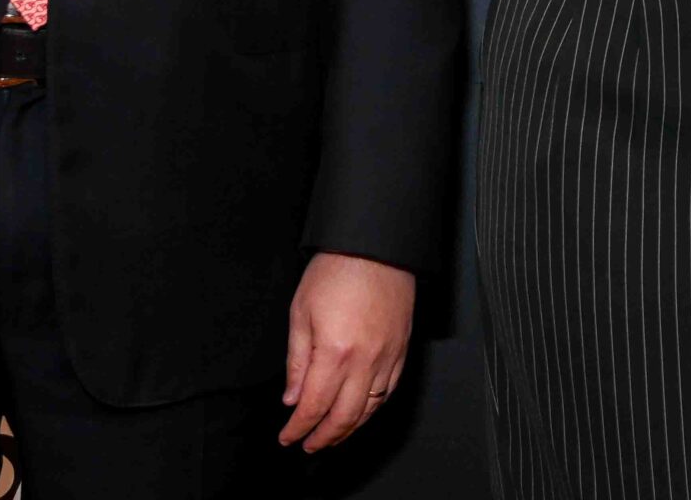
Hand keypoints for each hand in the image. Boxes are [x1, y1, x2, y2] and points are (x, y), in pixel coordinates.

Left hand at [278, 252, 415, 452]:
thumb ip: (297, 361)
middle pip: (344, 417)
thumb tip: (293, 397)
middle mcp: (365, 361)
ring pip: (370, 409)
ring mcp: (387, 357)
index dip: (298, 428)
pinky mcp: (402, 350)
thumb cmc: (337, 270)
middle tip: (308, 445)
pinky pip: (389, 391)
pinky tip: (361, 412)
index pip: (314, 406)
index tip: (288, 437)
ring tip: (331, 436)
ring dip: (348, 429)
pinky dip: (373, 409)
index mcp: (335, 352)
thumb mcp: (301, 312)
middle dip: (323, 438)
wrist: (376, 246)